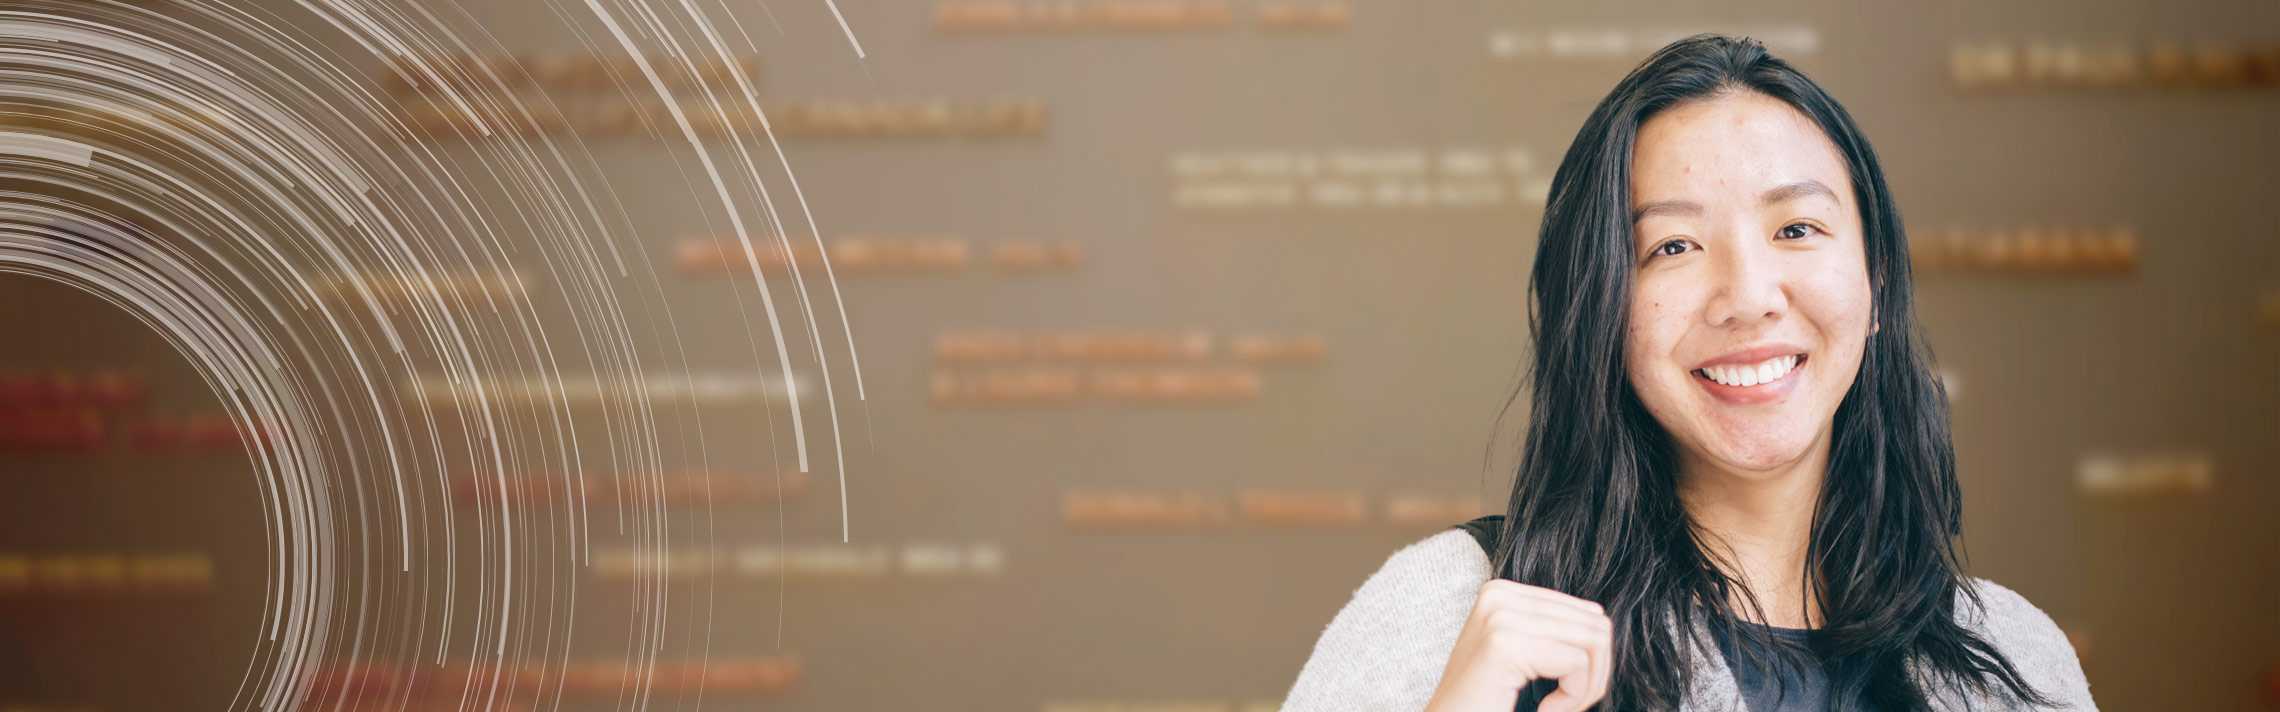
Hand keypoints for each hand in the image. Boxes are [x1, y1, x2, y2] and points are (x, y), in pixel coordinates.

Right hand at [1422, 579, 1612, 711]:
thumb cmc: (1486, 704)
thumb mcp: (1521, 656)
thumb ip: (1552, 631)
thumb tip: (1601, 620)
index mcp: (1501, 591)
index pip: (1586, 613)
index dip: (1588, 660)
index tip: (1557, 690)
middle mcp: (1498, 595)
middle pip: (1596, 625)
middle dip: (1592, 675)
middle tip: (1560, 705)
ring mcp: (1500, 616)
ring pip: (1593, 643)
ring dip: (1584, 688)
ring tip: (1552, 707)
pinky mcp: (1504, 644)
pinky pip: (1578, 665)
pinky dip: (1571, 700)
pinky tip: (1543, 710)